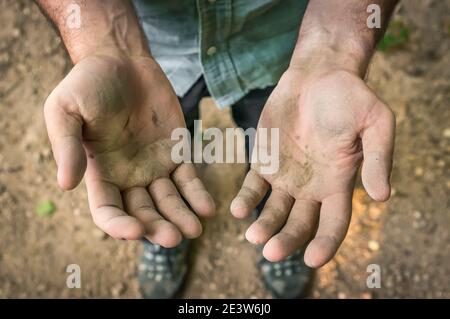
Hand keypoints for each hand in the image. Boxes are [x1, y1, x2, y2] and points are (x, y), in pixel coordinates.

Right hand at [44, 51, 214, 245]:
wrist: (122, 60)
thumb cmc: (88, 84)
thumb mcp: (65, 110)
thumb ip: (67, 146)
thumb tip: (66, 184)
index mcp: (100, 173)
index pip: (108, 211)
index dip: (119, 226)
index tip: (135, 231)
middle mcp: (128, 176)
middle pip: (143, 213)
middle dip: (158, 228)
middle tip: (174, 237)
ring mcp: (155, 166)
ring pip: (169, 202)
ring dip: (181, 217)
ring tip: (195, 229)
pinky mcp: (177, 152)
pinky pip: (189, 179)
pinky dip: (198, 195)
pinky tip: (209, 208)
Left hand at [231, 66, 394, 266]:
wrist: (318, 75)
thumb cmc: (350, 97)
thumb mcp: (376, 122)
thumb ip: (378, 157)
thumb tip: (382, 196)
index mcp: (339, 183)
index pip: (334, 223)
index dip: (325, 244)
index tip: (311, 260)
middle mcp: (311, 186)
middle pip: (300, 224)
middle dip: (287, 240)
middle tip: (271, 252)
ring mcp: (286, 176)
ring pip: (273, 210)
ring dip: (263, 225)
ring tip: (252, 236)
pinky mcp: (265, 161)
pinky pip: (253, 187)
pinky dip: (246, 200)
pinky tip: (237, 210)